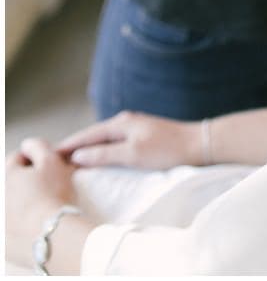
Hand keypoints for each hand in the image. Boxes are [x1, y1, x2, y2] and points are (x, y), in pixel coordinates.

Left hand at [7, 139, 76, 265]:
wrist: (52, 235)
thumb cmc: (53, 195)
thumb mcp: (51, 161)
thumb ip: (38, 146)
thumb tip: (28, 144)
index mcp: (7, 176)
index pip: (17, 158)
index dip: (35, 157)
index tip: (50, 163)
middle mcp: (0, 197)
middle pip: (14, 182)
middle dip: (28, 180)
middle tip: (50, 185)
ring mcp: (1, 220)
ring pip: (14, 204)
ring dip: (26, 201)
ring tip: (46, 205)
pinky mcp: (4, 242)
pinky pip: (14, 227)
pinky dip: (24, 223)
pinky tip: (39, 223)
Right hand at [57, 111, 200, 170]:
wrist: (199, 144)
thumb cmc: (167, 150)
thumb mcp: (132, 154)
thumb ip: (103, 154)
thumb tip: (77, 156)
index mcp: (120, 123)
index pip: (85, 135)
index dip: (67, 146)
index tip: (48, 157)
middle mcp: (125, 121)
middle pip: (92, 136)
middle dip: (74, 147)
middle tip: (54, 163)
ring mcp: (135, 127)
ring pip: (103, 139)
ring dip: (88, 149)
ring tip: (72, 163)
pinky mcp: (143, 135)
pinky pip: (114, 142)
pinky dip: (102, 150)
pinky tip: (99, 159)